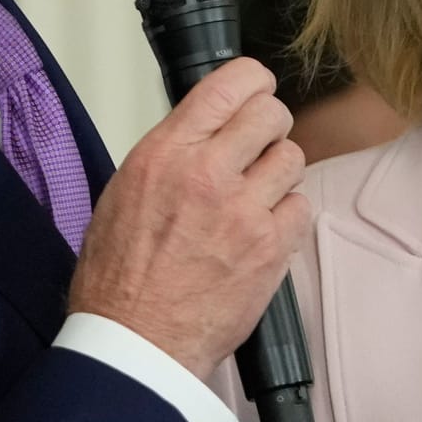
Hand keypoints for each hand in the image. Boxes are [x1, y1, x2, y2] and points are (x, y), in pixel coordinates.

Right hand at [68, 57, 309, 378]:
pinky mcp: (270, 248)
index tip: (257, 88)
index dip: (254, 80)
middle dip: (269, 127)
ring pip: (293, 157)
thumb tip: (204, 132)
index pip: (229, 85)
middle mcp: (207, 173)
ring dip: (279, 172)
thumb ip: (171, 154)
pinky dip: (287, 216)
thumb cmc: (120, 279)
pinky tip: (263, 230)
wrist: (136, 340)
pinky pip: (302, 207)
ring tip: (256, 196)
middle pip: (271, 114)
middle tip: (258, 148)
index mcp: (166, 153)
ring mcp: (244, 210)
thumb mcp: (124, 192)